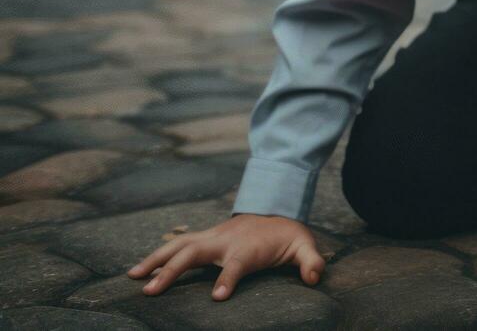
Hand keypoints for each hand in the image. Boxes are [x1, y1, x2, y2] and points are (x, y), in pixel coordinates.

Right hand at [128, 214, 323, 300]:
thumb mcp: (304, 245)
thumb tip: (316, 276)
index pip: (236, 265)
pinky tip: (139, 270)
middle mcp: (224, 241)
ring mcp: (211, 237)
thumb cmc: (287, 234)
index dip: (227, 280)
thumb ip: (311, 260)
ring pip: (178, 245)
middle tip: (150, 291)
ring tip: (132, 277)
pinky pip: (176, 246)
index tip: (217, 297)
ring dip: (155, 260)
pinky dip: (157, 256)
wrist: (275, 207)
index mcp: (247, 248)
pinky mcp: (203, 238)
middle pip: (194, 253)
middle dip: (171, 270)